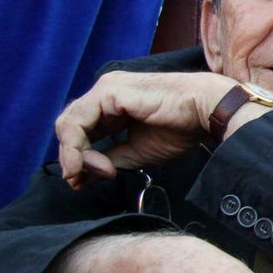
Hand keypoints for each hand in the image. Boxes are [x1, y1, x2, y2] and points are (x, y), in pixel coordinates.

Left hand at [55, 70, 234, 187]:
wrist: (205, 112)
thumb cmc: (180, 129)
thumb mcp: (135, 152)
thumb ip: (108, 161)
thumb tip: (80, 179)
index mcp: (113, 105)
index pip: (81, 131)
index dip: (77, 158)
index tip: (85, 183)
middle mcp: (105, 93)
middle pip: (69, 127)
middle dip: (72, 158)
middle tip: (83, 181)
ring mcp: (105, 89)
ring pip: (68, 124)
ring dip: (75, 155)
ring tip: (99, 172)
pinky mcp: (107, 91)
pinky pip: (77, 121)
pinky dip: (77, 146)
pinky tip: (90, 163)